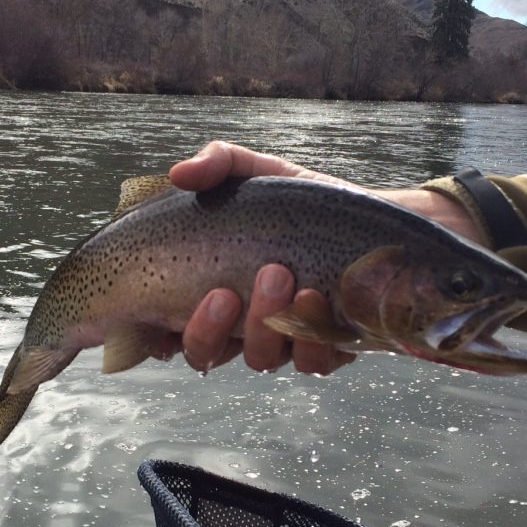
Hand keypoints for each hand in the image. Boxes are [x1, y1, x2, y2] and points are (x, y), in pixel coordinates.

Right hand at [168, 141, 485, 375]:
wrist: (369, 216)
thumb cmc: (301, 200)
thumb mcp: (257, 171)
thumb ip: (217, 164)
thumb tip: (178, 173)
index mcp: (212, 294)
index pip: (170, 333)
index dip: (158, 339)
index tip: (160, 322)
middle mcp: (242, 325)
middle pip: (207, 352)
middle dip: (210, 329)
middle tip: (226, 293)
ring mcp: (284, 340)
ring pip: (261, 358)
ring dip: (263, 327)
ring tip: (281, 278)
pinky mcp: (328, 348)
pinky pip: (313, 363)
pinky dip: (312, 342)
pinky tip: (317, 302)